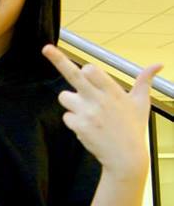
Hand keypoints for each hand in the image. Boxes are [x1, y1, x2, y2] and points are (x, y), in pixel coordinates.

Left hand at [42, 45, 161, 177]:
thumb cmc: (133, 128)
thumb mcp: (141, 103)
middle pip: (74, 75)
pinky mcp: (79, 126)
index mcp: (113, 91)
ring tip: (88, 113)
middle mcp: (98, 100)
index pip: (91, 71)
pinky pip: (66, 116)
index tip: (86, 71)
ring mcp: (87, 113)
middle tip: (46, 48)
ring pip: (64, 97)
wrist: (125, 157)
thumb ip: (145, 81)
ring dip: (72, 102)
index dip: (86, 70)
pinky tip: (88, 128)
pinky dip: (74, 121)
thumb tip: (158, 64)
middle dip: (59, 60)